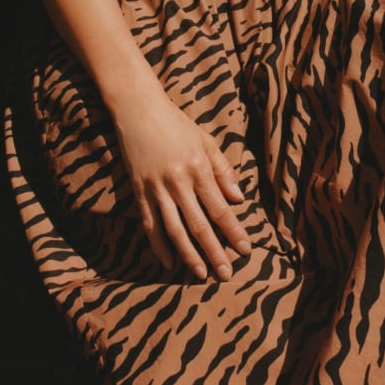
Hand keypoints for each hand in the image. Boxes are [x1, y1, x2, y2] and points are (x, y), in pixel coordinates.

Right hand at [113, 92, 250, 280]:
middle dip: (215, 251)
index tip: (245, 249)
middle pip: (200, 224)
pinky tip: (169, 262)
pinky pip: (150, 223)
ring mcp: (157, 187)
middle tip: (226, 274)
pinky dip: (159, 245)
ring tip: (200, 274)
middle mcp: (179, 181)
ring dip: (188, 254)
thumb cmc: (177, 125)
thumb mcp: (206, 141)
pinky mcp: (139, 190)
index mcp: (199, 168)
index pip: (220, 208)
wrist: (139, 110)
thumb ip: (223, 170)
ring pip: (174, 229)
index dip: (233, 231)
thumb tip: (238, 199)